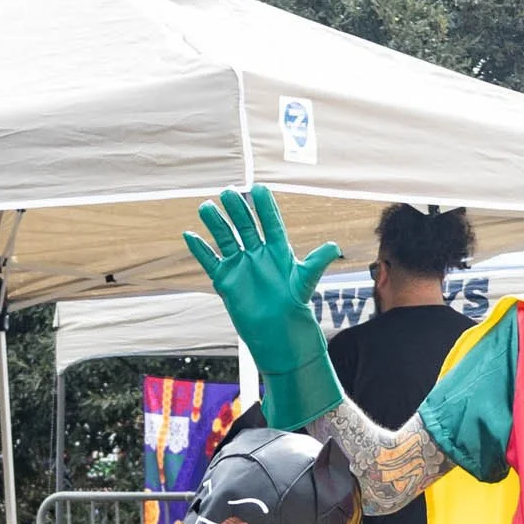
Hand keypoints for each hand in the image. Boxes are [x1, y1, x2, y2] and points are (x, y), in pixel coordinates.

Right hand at [182, 184, 344, 429]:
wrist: (278, 335)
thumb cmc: (295, 309)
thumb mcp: (305, 283)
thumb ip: (316, 263)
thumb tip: (333, 247)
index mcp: (279, 251)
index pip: (270, 223)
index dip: (264, 206)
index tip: (257, 189)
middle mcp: (258, 255)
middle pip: (246, 226)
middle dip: (237, 210)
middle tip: (228, 193)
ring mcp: (241, 266)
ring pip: (227, 239)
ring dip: (216, 224)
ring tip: (206, 207)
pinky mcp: (226, 280)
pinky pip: (211, 261)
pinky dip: (200, 250)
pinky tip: (189, 235)